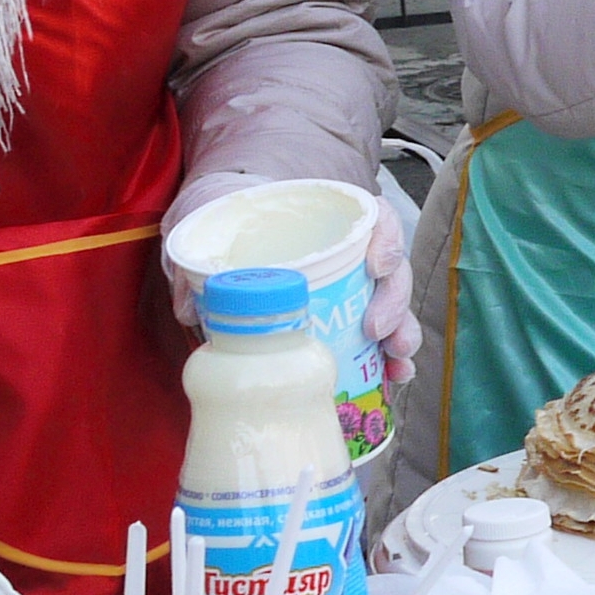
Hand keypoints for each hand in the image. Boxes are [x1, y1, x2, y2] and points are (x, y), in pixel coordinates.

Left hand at [164, 176, 418, 387]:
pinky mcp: (344, 321)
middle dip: (394, 302)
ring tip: (396, 364)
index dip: (387, 239)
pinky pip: (379, 338)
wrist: (220, 235)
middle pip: (391, 269)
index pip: (374, 217)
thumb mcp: (205, 219)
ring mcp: (350, 287)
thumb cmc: (224, 220)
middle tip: (375, 331)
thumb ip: (195, 257)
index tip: (375, 267)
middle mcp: (348, 251)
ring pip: (393, 306)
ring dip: (402, 334)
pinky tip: (392, 377)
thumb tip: (193, 309)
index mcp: (324, 219)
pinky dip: (390, 359)